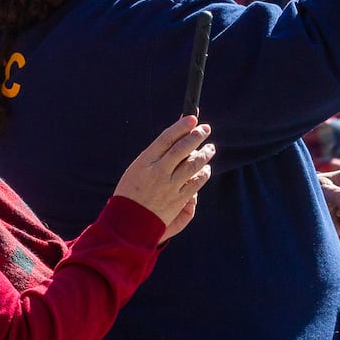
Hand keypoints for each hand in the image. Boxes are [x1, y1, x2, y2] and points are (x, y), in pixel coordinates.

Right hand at [113, 116, 213, 241]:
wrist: (129, 221)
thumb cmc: (131, 191)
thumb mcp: (138, 168)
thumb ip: (156, 154)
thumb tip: (175, 137)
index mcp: (145, 161)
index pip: (166, 138)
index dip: (181, 127)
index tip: (192, 118)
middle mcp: (158, 171)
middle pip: (182, 149)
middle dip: (196, 136)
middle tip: (205, 128)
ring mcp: (169, 186)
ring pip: (193, 165)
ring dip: (204, 154)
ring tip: (210, 147)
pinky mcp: (178, 200)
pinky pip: (195, 183)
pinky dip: (203, 174)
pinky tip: (206, 169)